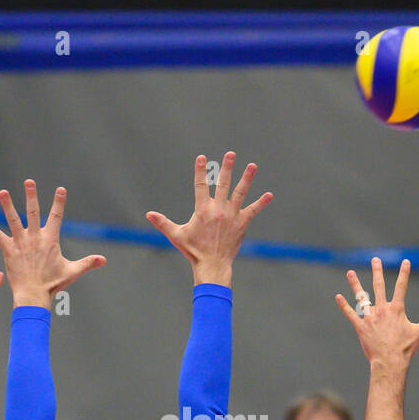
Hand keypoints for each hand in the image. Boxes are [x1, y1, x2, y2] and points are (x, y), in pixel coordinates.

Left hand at [0, 180, 104, 309]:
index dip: (59, 202)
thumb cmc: (52, 284)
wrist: (33, 295)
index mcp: (50, 240)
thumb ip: (87, 263)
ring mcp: (20, 243)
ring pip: (13, 219)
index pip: (56, 217)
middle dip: (31, 196)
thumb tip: (104, 260)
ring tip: (3, 192)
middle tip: (29, 181)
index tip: (61, 189)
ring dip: (7, 205)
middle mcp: (35, 237)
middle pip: (33, 212)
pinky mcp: (8, 250)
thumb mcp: (72, 272)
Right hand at [146, 152, 271, 285]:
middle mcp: (219, 210)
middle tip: (231, 154)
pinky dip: (261, 203)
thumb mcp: (176, 235)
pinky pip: (253, 210)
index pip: (201, 185)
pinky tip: (269, 195)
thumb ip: (163, 223)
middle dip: (227, 167)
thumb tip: (148, 214)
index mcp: (203, 210)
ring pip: (240, 193)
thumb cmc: (193, 251)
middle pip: (223, 183)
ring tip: (252, 165)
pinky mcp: (241, 224)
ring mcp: (232, 216)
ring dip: (247, 178)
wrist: (212, 265)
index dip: (200, 170)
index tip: (201, 158)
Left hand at [336, 258, 418, 368]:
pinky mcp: (360, 327)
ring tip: (350, 272)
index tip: (405, 262)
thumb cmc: (406, 348)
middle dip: (377, 271)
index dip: (404, 273)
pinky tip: (338, 296)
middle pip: (379, 286)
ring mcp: (370, 317)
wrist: (389, 362)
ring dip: (355, 284)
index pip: (401, 287)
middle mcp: (382, 310)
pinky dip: (344, 305)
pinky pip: (350, 314)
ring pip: (361, 297)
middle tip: (375, 259)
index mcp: (397, 309)